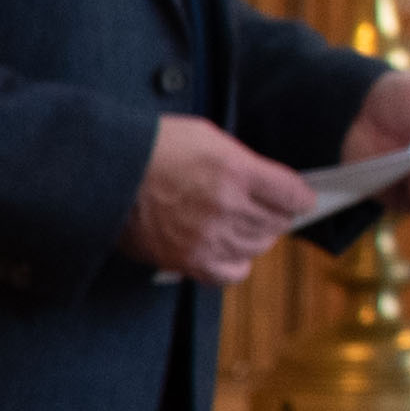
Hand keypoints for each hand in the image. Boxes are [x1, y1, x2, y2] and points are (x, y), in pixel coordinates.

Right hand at [129, 116, 317, 284]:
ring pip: (257, 247)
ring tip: (243, 225)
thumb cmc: (153, 147)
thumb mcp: (207, 137)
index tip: (301, 198)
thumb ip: (243, 163)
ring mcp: (207, 237)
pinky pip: (230, 273)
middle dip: (277, 215)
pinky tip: (228, 249)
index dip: (301, 196)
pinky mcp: (186, 260)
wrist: (108, 171)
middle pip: (277, 223)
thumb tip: (267, 184)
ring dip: (257, 236)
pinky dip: (236, 263)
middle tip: (268, 209)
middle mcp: (226, 207)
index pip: (293, 194)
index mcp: (236, 171)